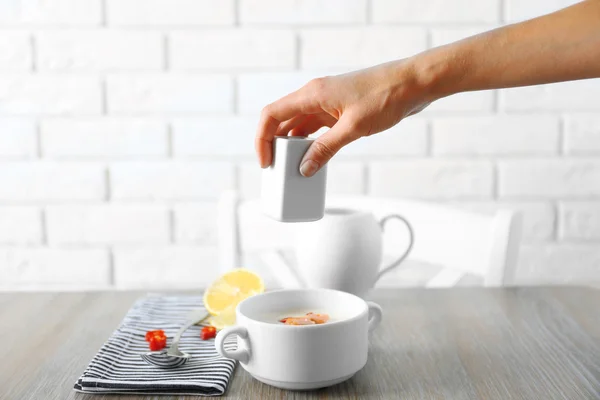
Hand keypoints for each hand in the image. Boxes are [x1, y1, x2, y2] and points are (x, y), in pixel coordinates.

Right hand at [255, 59, 437, 176]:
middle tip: (277, 170)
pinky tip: (312, 158)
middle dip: (276, 145)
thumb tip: (304, 169)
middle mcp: (315, 95)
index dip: (262, 139)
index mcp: (312, 94)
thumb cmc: (385, 98)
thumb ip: (325, 149)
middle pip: (282, 120)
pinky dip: (310, 142)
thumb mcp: (353, 128)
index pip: (272, 114)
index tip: (266, 162)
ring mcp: (327, 102)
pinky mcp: (339, 109)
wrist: (413, 83)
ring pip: (299, 125)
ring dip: (293, 146)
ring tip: (292, 168)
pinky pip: (315, 127)